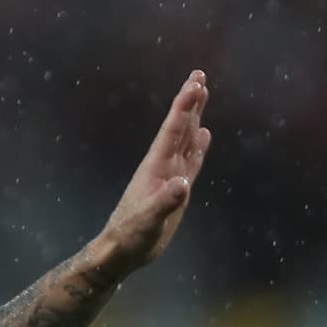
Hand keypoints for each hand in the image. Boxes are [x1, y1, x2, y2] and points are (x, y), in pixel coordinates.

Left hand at [96, 69, 212, 274]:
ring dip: (194, 117)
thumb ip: (164, 202)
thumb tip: (183, 184)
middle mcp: (163, 165)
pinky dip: (198, 146)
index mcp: (156, 167)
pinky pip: (190, 161)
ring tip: (202, 94)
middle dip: (190, 102)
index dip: (184, 107)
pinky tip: (204, 135)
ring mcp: (169, 176)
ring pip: (185, 139)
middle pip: (179, 128)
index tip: (196, 83)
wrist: (122, 250)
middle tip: (198, 75)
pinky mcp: (175, 189)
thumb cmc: (130, 236)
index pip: (173, 130)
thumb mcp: (147, 221)